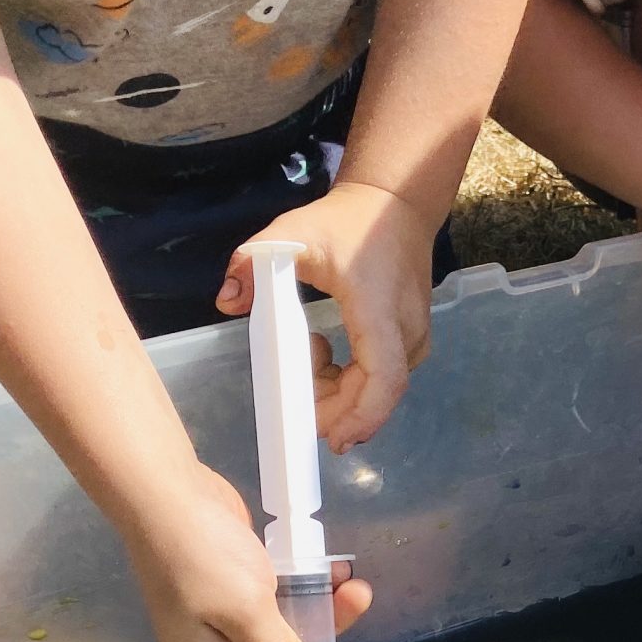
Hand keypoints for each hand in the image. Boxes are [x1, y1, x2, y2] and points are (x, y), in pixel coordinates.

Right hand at [121, 460, 370, 641]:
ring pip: (281, 637)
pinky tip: (338, 573)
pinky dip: (310, 592)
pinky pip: (282, 601)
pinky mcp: (238, 580)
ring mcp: (224, 612)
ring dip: (321, 624)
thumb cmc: (200, 556)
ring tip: (357, 596)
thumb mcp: (245, 610)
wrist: (165, 488)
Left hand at [220, 180, 438, 451]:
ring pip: (379, 391)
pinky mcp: (411, 342)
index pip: (383, 378)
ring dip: (339, 395)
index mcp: (378, 309)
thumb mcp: (292, 232)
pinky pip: (382, 379)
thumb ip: (252, 261)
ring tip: (309, 361)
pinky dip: (350, 383)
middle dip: (335, 411)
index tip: (333, 437)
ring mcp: (414, 339)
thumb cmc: (346, 220)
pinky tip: (325, 358)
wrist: (396, 203)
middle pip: (376, 395)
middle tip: (298, 406)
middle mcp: (406, 331)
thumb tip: (227, 301)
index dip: (360, 415)